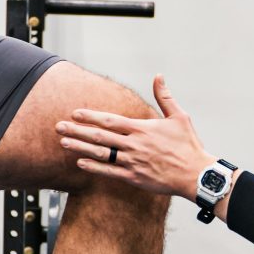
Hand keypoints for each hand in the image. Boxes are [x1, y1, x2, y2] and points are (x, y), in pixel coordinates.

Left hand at [58, 75, 209, 198]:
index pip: (110, 120)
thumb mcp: (179, 117)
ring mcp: (132, 162)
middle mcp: (134, 144)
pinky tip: (80, 163)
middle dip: (77, 130)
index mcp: (142, 128)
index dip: (90, 116)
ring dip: (80, 147)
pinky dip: (94, 167)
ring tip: (63, 143)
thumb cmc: (188, 145)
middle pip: (99, 136)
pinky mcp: (134, 178)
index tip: (75, 113)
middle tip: (58, 127)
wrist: (195, 174)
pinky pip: (109, 172)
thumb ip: (165, 97)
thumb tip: (158, 76)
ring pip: (101, 153)